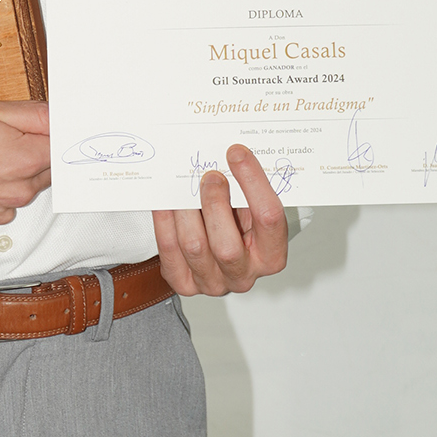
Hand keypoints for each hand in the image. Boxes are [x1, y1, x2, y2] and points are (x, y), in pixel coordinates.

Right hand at [0, 99, 50, 229]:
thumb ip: (34, 114)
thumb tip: (62, 117)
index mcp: (26, 160)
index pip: (62, 149)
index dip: (57, 135)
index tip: (46, 126)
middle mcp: (19, 191)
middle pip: (46, 169)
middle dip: (35, 152)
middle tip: (6, 134)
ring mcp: (2, 209)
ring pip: (25, 187)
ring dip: (16, 171)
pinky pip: (4, 202)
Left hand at [152, 144, 287, 295]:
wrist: (220, 249)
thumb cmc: (240, 225)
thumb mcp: (252, 209)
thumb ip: (246, 189)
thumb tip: (230, 155)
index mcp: (271, 256)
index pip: (269, 219)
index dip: (253, 182)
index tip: (237, 154)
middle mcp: (244, 275)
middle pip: (227, 246)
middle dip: (215, 203)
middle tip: (209, 176)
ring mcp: (213, 282)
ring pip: (194, 247)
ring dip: (187, 211)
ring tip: (185, 187)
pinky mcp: (184, 282)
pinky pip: (170, 250)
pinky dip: (165, 220)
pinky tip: (166, 202)